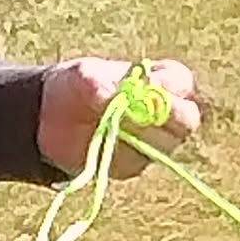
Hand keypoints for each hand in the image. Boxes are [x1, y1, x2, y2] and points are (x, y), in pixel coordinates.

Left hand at [38, 56, 201, 178]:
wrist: (54, 116)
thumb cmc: (77, 85)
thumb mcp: (80, 75)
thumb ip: (95, 82)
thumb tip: (107, 96)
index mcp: (160, 80)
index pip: (181, 82)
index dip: (172, 84)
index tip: (152, 83)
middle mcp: (165, 113)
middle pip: (186, 120)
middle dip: (168, 117)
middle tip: (139, 113)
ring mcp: (153, 142)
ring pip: (163, 146)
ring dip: (137, 136)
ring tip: (107, 124)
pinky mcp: (134, 165)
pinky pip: (135, 164)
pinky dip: (117, 154)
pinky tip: (99, 143)